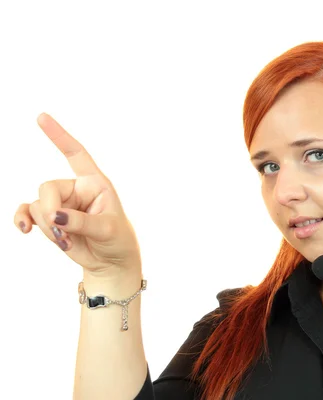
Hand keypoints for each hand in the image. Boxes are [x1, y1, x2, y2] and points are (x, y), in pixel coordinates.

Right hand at [14, 113, 141, 277]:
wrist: (110, 262)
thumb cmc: (116, 240)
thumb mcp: (106, 229)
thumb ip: (82, 221)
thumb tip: (55, 216)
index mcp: (95, 183)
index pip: (76, 154)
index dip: (59, 135)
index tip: (41, 116)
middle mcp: (76, 189)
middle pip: (47, 187)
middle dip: (49, 211)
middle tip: (61, 232)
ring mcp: (61, 203)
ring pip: (37, 205)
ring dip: (47, 227)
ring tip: (66, 240)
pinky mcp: (49, 219)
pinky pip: (27, 212)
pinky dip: (22, 220)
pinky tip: (24, 230)